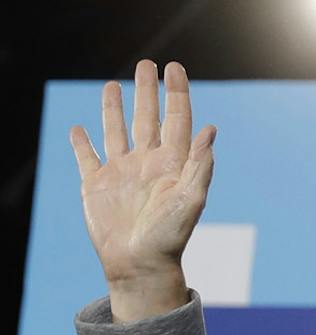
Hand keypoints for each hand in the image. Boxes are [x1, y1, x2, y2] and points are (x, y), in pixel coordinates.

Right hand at [70, 60, 215, 320]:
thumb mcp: (190, 199)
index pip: (177, 120)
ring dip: (115, 108)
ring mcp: (121, 173)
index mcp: (173, 164)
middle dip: (147, 91)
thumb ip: (200, 165)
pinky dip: (82, 143)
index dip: (177, 94)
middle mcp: (148, 164)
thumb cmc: (170, 236)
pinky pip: (87, 158)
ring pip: (117, 131)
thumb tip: (210, 130)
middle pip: (147, 118)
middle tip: (147, 63)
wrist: (140, 264)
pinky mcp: (96, 185)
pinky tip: (79, 129)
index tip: (174, 68)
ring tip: (114, 85)